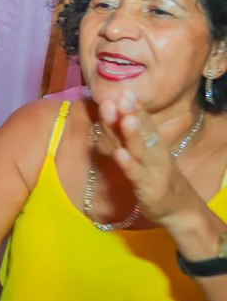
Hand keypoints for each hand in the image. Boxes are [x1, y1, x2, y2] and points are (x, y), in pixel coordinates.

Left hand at [101, 92, 200, 227]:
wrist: (181, 211)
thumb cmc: (159, 179)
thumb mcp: (147, 155)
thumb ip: (132, 137)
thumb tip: (118, 113)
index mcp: (153, 144)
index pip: (144, 122)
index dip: (135, 107)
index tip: (125, 89)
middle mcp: (154, 153)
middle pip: (143, 131)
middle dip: (132, 113)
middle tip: (123, 96)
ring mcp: (152, 170)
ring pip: (141, 149)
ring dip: (132, 133)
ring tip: (124, 118)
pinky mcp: (148, 187)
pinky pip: (137, 175)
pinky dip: (129, 164)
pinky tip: (120, 153)